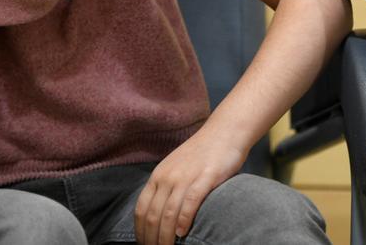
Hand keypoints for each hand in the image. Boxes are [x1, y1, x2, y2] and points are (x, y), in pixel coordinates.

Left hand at [134, 127, 245, 244]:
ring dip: (165, 237)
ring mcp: (186, 177)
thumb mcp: (177, 168)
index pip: (141, 209)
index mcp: (158, 176)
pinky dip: (183, 220)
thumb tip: (160, 215)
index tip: (144, 244)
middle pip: (153, 216)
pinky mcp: (205, 178)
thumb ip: (167, 187)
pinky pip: (189, 203)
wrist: (225, 131)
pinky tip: (182, 233)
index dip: (140, 231)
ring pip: (168, 213)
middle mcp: (168, 177)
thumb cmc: (203, 153)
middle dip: (151, 239)